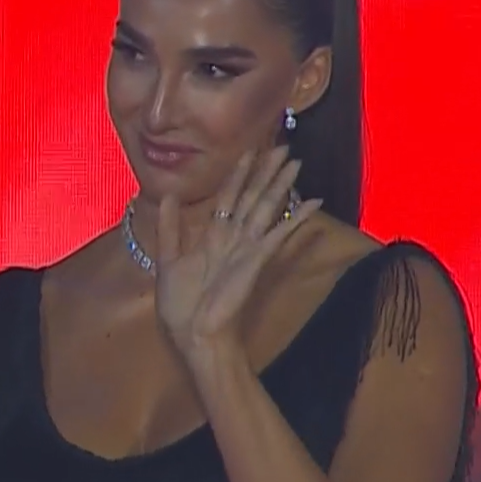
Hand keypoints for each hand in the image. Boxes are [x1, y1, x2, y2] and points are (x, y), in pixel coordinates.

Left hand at [155, 146, 323, 366]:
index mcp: (212, 238)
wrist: (192, 334)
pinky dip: (296, 219)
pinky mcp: (256, 261)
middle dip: (267, 173)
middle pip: (253, 198)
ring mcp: (247, 249)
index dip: (238, 174)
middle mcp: (234, 239)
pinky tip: (313, 202)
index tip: (249, 151)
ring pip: (266, 209)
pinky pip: (278, 235)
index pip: (228, 198)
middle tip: (285, 147)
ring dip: (281, 186)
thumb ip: (170, 228)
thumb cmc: (180, 304)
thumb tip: (167, 195)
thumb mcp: (168, 259)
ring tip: (297, 163)